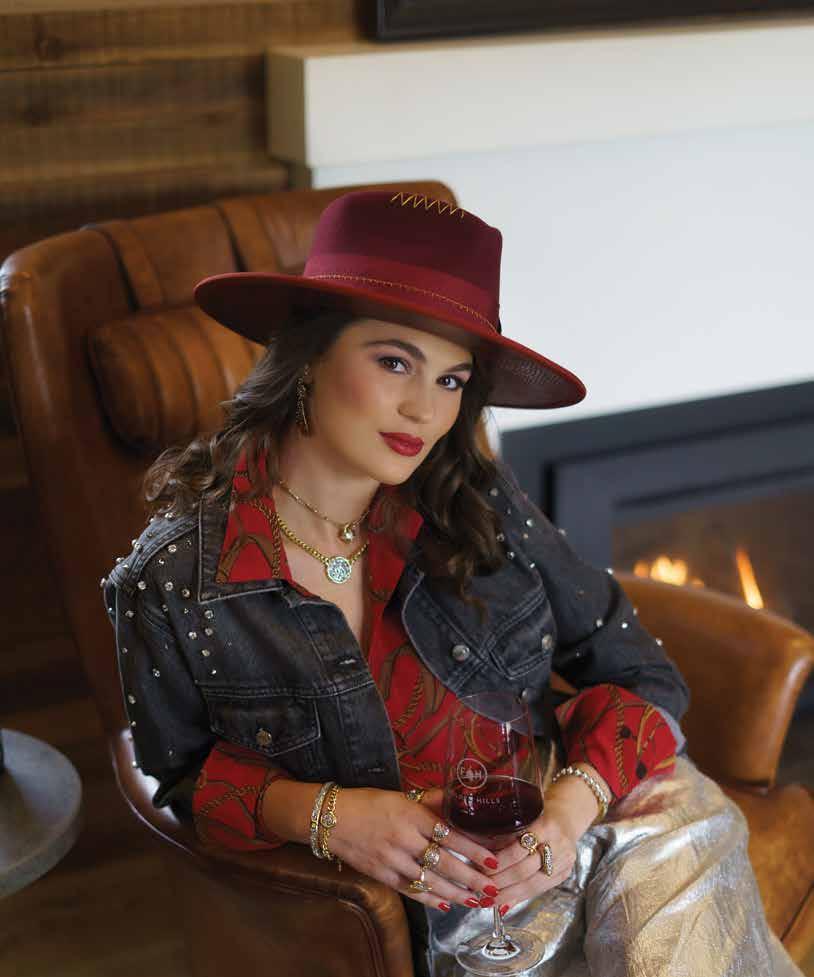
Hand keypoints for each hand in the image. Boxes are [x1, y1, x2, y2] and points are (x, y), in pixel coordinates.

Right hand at [329, 787, 500, 911]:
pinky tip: (445, 904)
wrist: (332, 818)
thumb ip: (429, 803)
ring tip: (475, 901)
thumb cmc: (368, 802)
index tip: (492, 860)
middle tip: (492, 889)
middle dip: (471, 878)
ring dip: (455, 893)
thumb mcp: (401, 797)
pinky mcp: (382, 875)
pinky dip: (429, 898)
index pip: (450, 835)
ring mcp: (392, 859)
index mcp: (411, 815)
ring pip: (430, 881)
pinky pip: (411, 890)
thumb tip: (457, 801)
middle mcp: (404, 838)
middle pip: (444, 862)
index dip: (473, 850)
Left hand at [478, 770, 603, 914]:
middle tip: (482, 888)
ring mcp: (565, 861)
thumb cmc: (539, 813)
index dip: (500, 862)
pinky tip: (505, 902)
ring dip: (508, 894)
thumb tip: (479, 858)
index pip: (519, 849)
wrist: (566, 815)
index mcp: (547, 826)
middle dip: (501, 881)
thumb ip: (505, 836)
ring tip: (490, 899)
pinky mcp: (565, 873)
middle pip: (525, 870)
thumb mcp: (523, 817)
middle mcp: (559, 845)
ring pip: (533, 884)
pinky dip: (520, 897)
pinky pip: (539, 889)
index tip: (481, 869)